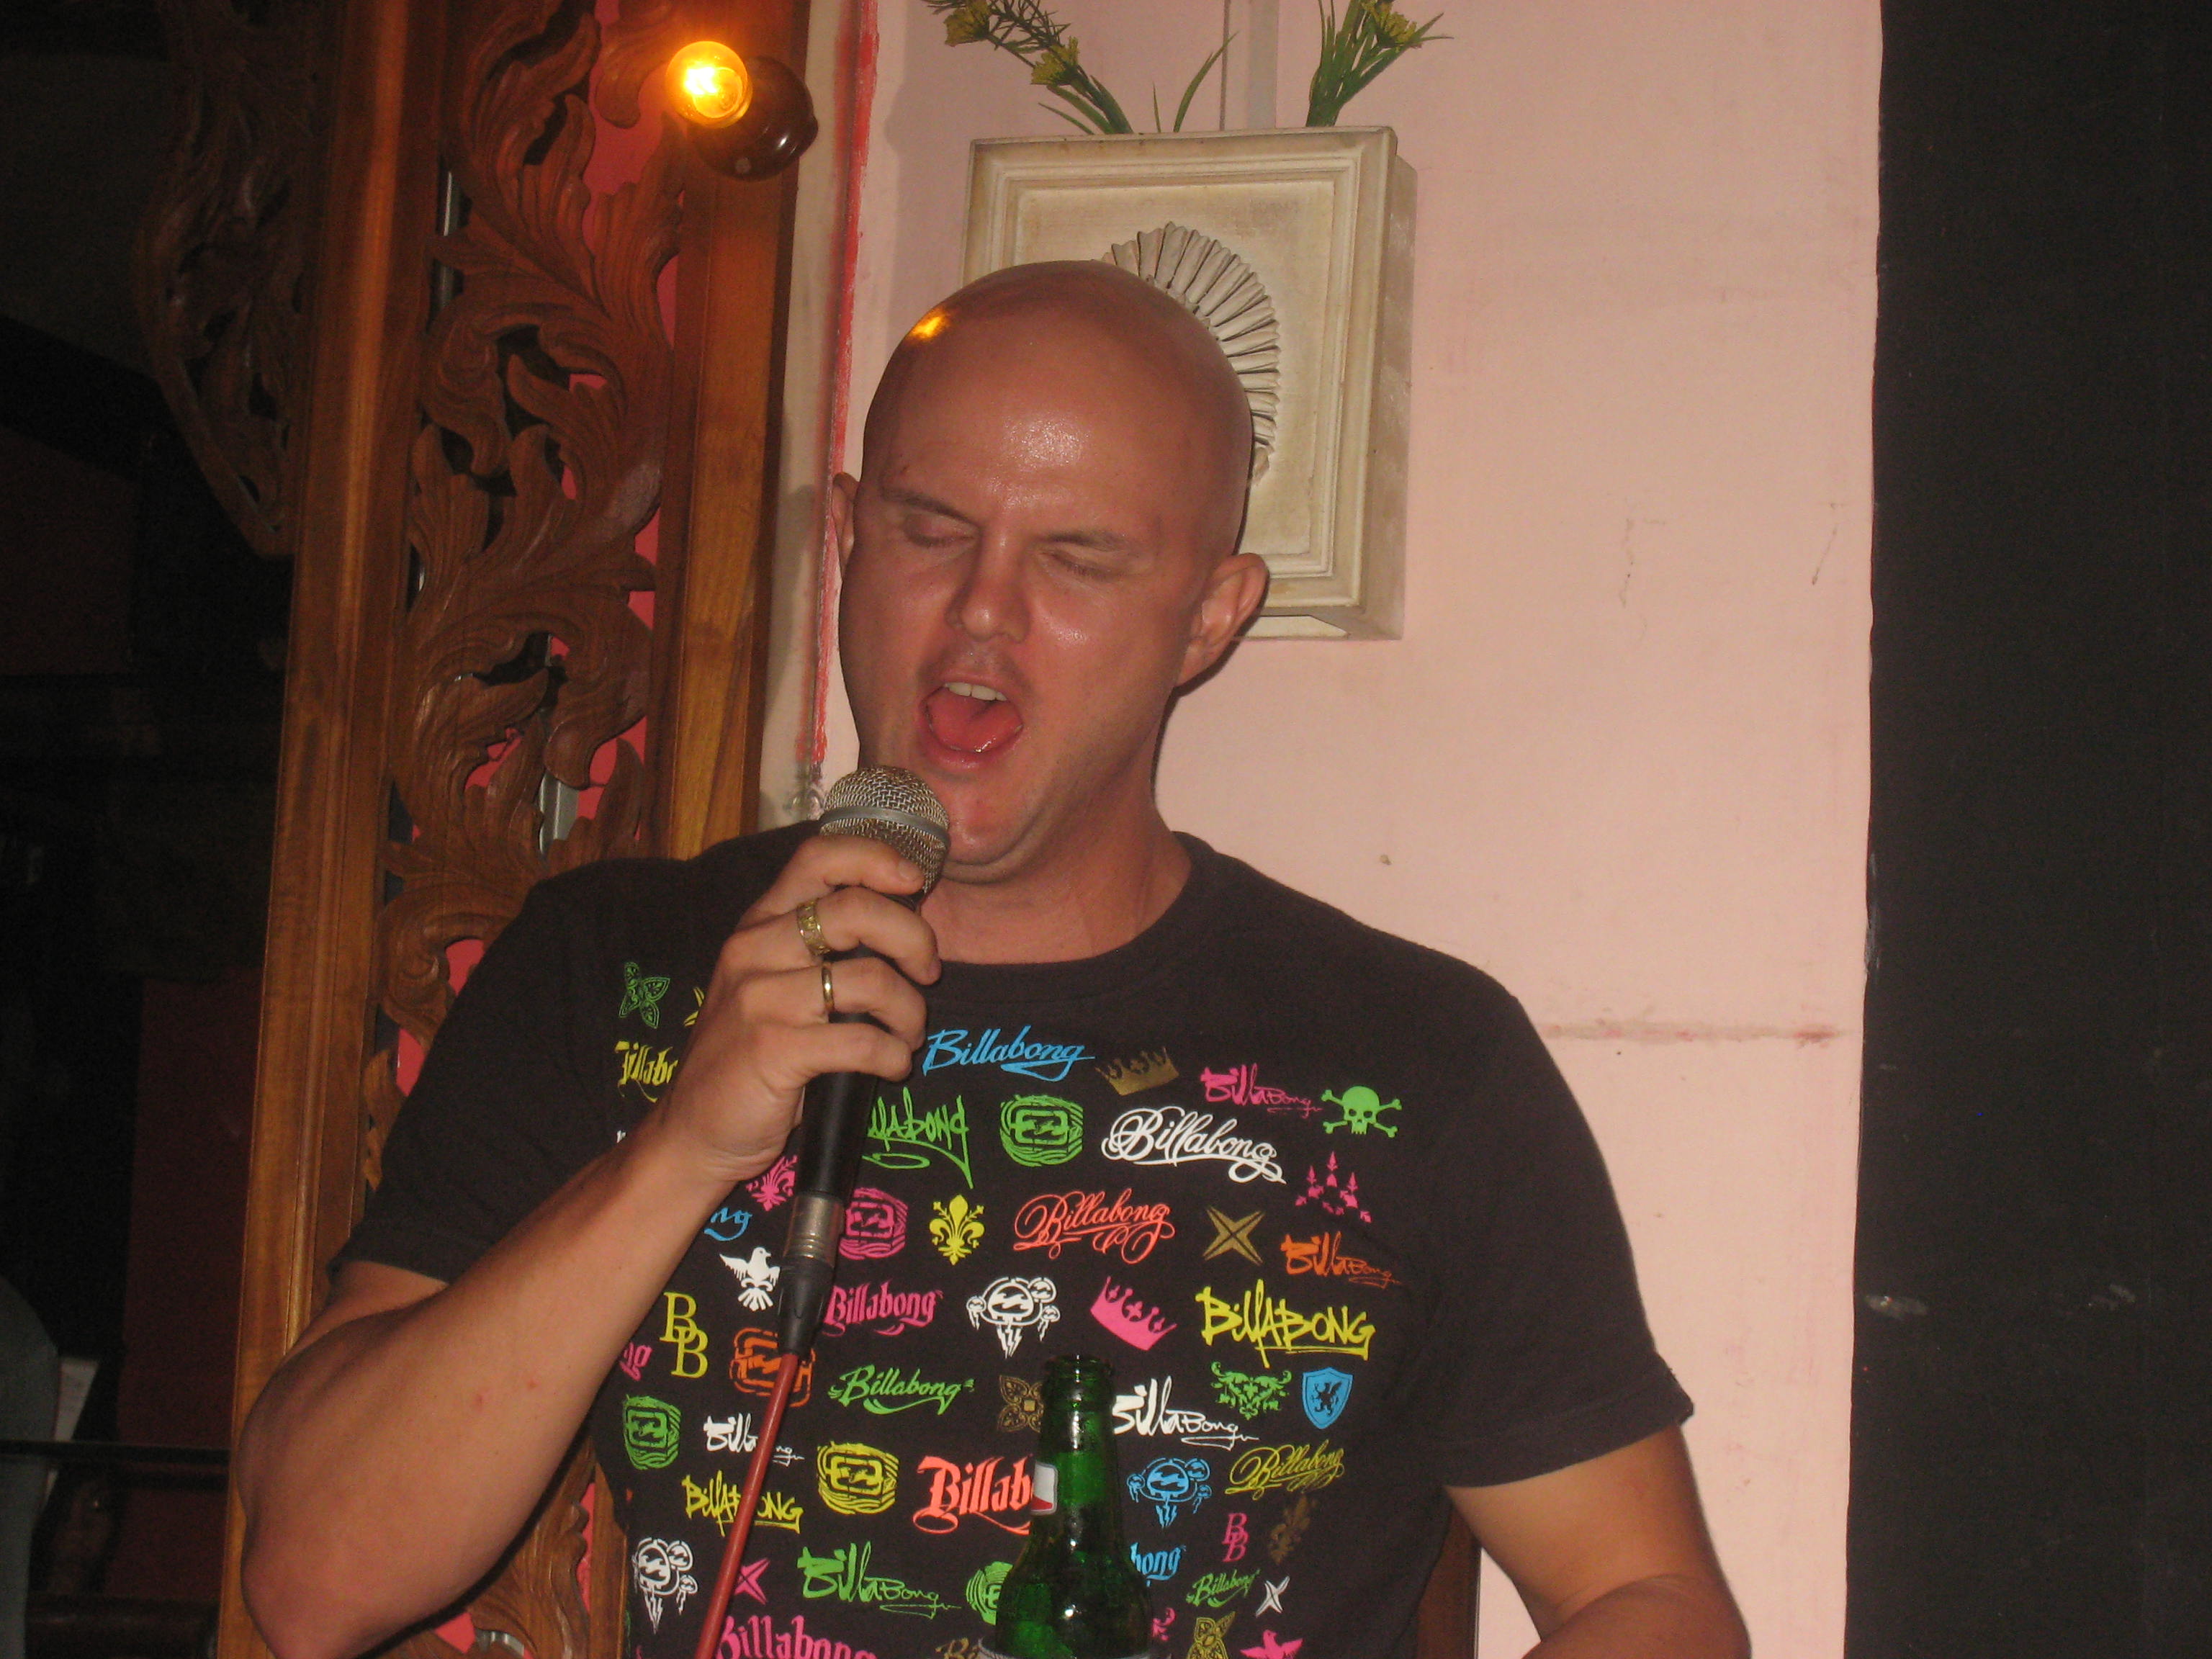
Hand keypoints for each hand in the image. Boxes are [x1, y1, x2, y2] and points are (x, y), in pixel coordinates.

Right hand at [651, 835, 942, 1182]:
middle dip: (914, 939)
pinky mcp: (773, 1049)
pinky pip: (862, 1040)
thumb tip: (904, 927)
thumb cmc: (747, 1056)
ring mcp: (760, 999)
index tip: (915, 881)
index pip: (819, 857)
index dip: (876, 858)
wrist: (693, 1130)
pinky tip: (892, 1066)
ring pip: (870, 979)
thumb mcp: (772, 984)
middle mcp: (755, 950)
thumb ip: (820, 949)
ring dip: (910, 1011)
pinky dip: (893, 1055)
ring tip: (908, 1035)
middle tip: (927, 974)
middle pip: (857, 910)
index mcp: (759, 925)